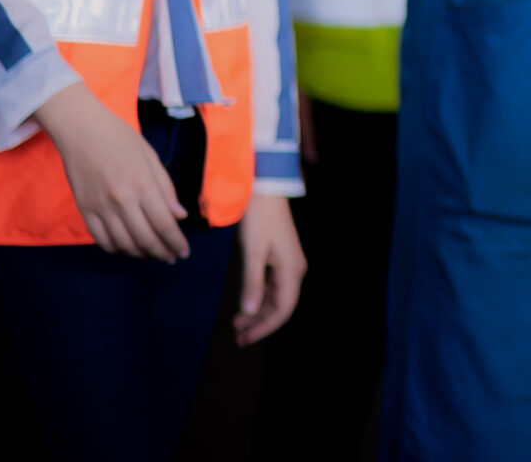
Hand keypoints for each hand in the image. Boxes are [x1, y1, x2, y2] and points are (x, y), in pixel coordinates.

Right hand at [35, 85, 191, 261]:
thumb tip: (179, 217)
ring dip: (140, 253)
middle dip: (161, 252)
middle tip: (170, 257)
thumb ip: (166, 190)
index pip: (164, 224)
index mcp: (143, 185)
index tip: (183, 252)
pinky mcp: (84, 210)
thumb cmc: (121, 139)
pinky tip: (127, 247)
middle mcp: (122, 200)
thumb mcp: (151, 158)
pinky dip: (116, 248)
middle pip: (145, 238)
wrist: (82, 131)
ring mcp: (101, 207)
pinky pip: (101, 239)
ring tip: (152, 253)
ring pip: (123, 243)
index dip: (175, 242)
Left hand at [233, 193, 305, 345]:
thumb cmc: (259, 220)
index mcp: (291, 271)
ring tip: (236, 326)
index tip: (245, 339)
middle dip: (259, 323)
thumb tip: (248, 312)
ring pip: (275, 297)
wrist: (266, 191)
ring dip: (257, 312)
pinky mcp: (280, 258)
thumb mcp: (253, 252)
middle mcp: (294, 270)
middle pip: (280, 305)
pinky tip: (244, 304)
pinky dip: (258, 297)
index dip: (265, 327)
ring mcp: (288, 264)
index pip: (283, 309)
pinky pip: (271, 286)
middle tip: (237, 338)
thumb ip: (252, 283)